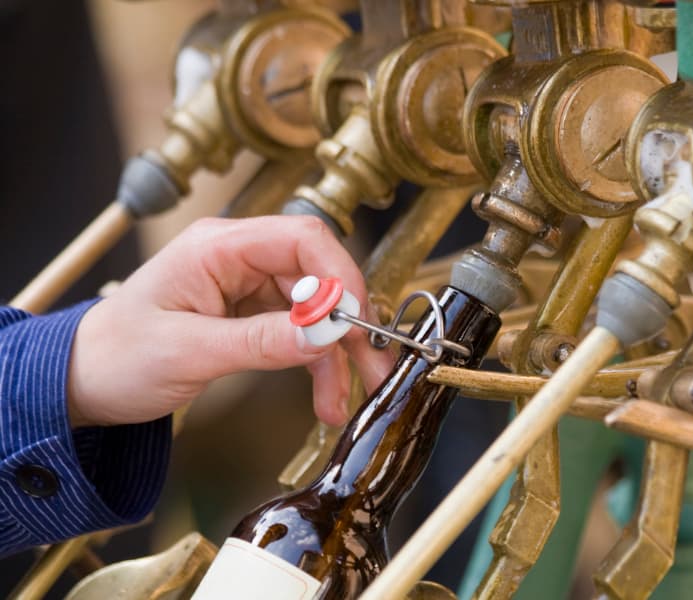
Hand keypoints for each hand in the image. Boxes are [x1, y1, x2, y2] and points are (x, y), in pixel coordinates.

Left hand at [66, 216, 394, 427]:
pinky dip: (316, 363)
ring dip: (337, 354)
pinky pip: (298, 331)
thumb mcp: (189, 353)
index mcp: (218, 247)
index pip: (302, 238)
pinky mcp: (250, 313)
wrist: (83, 382)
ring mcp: (246, 286)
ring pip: (315, 309)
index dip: (341, 275)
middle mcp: (238, 258)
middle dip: (349, 323)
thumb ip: (261, 341)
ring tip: (345, 399)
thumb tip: (325, 333)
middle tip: (375, 366)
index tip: (360, 321)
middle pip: (319, 275)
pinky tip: (325, 396)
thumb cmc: (117, 357)